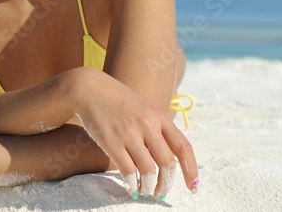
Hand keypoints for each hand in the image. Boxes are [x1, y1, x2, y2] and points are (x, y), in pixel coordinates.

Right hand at [69, 69, 197, 199]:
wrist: (88, 88)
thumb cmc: (118, 100)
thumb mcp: (144, 106)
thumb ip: (158, 127)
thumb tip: (170, 157)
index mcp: (159, 116)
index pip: (183, 147)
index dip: (191, 170)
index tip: (192, 186)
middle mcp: (147, 124)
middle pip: (167, 164)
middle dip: (166, 184)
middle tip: (161, 193)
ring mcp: (129, 133)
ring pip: (148, 171)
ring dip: (149, 187)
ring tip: (145, 191)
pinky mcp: (111, 142)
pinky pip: (127, 171)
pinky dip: (132, 184)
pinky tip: (131, 187)